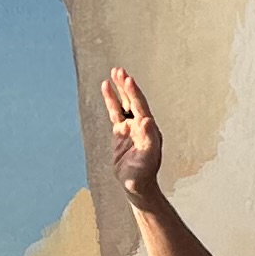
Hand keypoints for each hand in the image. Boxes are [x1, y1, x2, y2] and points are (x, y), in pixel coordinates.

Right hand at [102, 68, 166, 201]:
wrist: (136, 185)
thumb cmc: (143, 174)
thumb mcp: (147, 158)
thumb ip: (149, 139)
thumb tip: (147, 120)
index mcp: (149, 129)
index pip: (140, 107)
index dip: (134, 93)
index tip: (128, 79)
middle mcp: (141, 125)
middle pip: (133, 100)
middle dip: (126, 86)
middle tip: (119, 70)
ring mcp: (131, 127)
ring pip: (124, 103)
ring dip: (119, 88)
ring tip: (114, 72)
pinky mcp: (120, 132)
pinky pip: (115, 112)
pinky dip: (111, 99)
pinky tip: (105, 87)